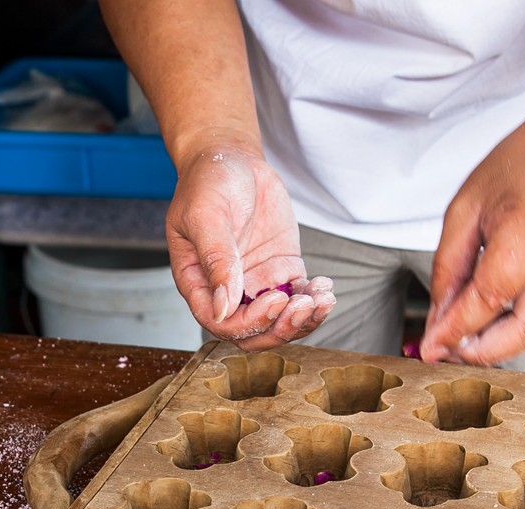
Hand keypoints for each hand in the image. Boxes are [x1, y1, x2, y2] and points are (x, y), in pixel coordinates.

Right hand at [167, 144, 334, 351]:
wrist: (233, 160)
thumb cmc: (208, 182)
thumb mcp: (206, 215)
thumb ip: (215, 260)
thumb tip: (223, 307)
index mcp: (199, 283)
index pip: (220, 323)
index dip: (248, 322)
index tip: (273, 300)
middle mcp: (227, 291)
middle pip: (252, 333)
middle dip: (280, 328)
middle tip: (303, 306)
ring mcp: (256, 283)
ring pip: (279, 322)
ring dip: (304, 320)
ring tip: (321, 298)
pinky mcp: (281, 272)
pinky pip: (299, 300)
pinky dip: (315, 301)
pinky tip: (324, 287)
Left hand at [419, 117, 524, 365]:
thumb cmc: (512, 173)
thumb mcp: (463, 212)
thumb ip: (448, 272)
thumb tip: (438, 326)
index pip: (492, 294)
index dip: (458, 328)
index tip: (431, 347)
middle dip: (485, 351)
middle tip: (450, 352)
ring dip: (501, 346)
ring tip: (466, 342)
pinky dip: (518, 330)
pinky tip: (492, 325)